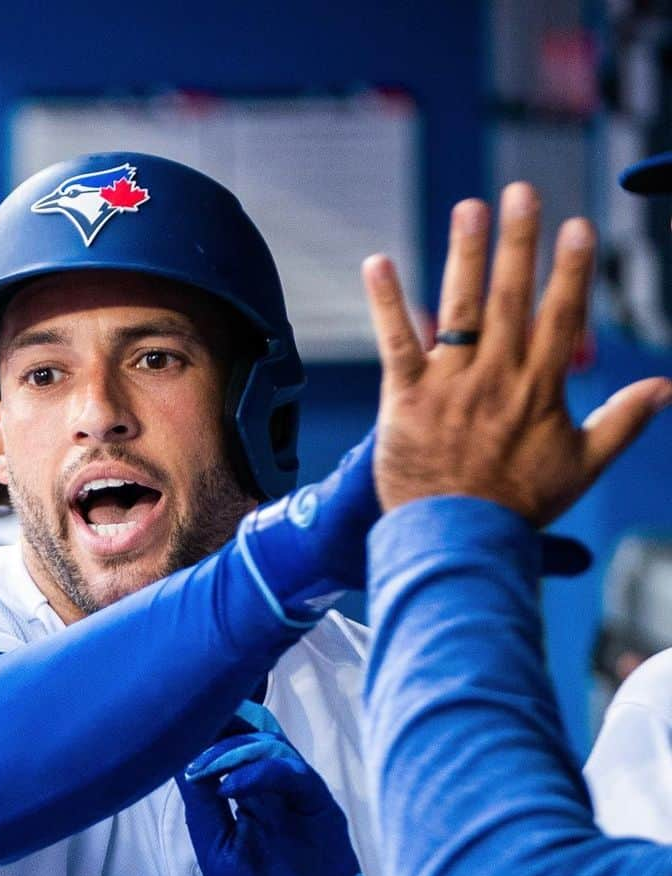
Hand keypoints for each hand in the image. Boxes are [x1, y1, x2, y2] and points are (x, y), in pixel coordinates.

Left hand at [177, 702, 363, 875]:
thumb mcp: (217, 847)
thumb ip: (202, 804)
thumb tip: (180, 758)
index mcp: (254, 792)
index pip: (232, 743)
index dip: (207, 729)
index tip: (173, 724)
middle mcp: (279, 785)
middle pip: (253, 733)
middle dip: (220, 725)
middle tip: (187, 726)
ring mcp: (301, 794)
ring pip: (272, 746)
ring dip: (233, 749)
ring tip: (202, 765)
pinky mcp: (321, 808)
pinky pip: (294, 776)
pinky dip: (260, 773)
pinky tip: (228, 787)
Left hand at [364, 182, 671, 525]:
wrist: (457, 540)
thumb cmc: (518, 508)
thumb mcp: (582, 467)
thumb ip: (622, 422)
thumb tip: (667, 388)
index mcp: (539, 389)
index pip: (559, 315)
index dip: (570, 269)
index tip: (577, 226)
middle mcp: (496, 377)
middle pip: (509, 297)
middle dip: (518, 241)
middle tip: (521, 190)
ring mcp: (449, 384)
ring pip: (459, 307)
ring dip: (464, 254)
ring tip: (470, 207)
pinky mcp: (404, 397)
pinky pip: (394, 341)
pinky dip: (386, 301)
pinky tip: (378, 261)